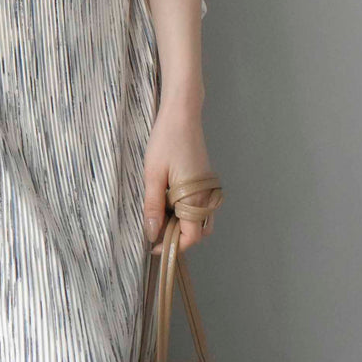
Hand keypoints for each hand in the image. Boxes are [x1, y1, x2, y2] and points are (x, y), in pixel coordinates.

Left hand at [142, 93, 217, 254]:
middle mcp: (207, 197)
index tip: (153, 244)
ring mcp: (209, 189)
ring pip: (203, 220)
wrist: (182, 115)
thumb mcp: (153, 175)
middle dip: (179, 238)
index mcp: (194, 198)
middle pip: (200, 232)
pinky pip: (203, 207)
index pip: (190, 237)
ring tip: (163, 216)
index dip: (172, 246)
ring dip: (185, 226)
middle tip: (157, 230)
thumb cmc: (165, 141)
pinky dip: (190, 213)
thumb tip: (152, 233)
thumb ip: (153, 206)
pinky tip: (171, 202)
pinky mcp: (207, 181)